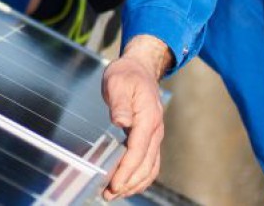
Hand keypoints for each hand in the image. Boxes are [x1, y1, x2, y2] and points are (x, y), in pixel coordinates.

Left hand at [101, 34, 171, 200]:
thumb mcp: (118, 82)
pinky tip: (127, 183)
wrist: (139, 69)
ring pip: (150, 167)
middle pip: (145, 164)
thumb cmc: (126, 75)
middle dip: (128, 182)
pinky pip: (149, 162)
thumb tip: (122, 122)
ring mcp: (154, 136)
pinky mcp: (150, 138)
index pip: (138, 150)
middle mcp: (155, 130)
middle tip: (109, 194)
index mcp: (148, 118)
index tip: (114, 183)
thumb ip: (120, 103)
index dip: (127, 170)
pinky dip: (140, 176)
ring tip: (115, 193)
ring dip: (134, 183)